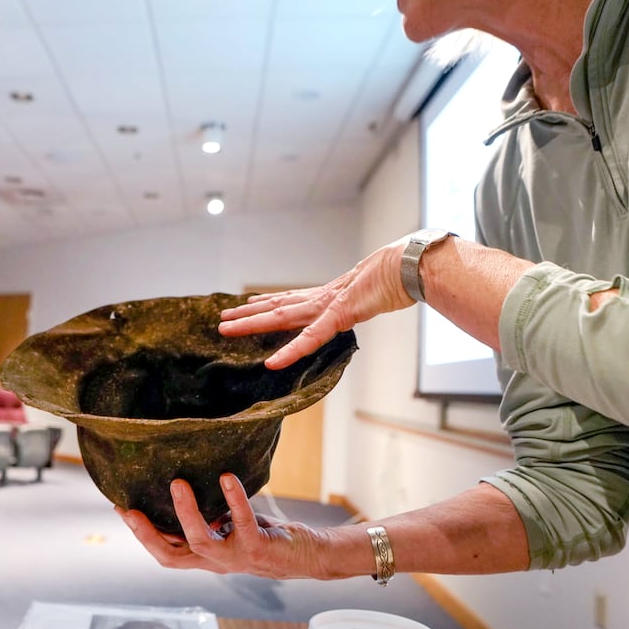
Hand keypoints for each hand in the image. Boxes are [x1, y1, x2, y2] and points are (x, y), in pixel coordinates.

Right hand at [115, 474, 338, 579]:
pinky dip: (233, 498)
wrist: (307, 557)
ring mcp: (235, 558)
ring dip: (185, 513)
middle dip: (147, 534)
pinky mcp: (257, 548)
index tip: (120, 508)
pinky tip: (226, 477)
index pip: (165, 551)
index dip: (141, 534)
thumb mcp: (229, 527)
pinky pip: (242, 522)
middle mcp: (215, 562)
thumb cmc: (264, 537)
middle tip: (129, 509)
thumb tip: (183, 484)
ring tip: (177, 483)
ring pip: (199, 541)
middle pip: (170, 555)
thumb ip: (209, 516)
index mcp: (206, 557)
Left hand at [218, 242, 413, 368]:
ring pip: (280, 317)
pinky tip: (272, 363)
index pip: (290, 300)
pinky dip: (290, 352)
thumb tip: (365, 297)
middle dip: (247, 315)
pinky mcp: (337, 316)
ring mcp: (326, 306)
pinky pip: (309, 339)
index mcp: (328, 296)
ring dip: (251, 324)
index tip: (248, 304)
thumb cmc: (395, 276)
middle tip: (222, 319)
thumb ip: (362, 297)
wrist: (406, 266)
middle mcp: (320, 299)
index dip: (267, 302)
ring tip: (227, 327)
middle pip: (276, 308)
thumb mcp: (371, 292)